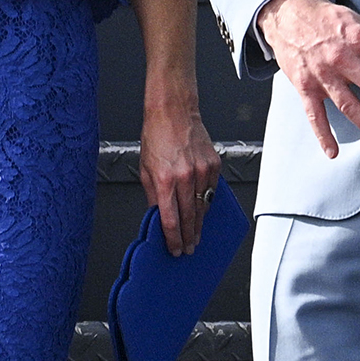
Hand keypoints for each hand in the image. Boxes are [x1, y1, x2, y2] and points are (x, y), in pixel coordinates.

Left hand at [139, 101, 222, 255]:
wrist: (173, 112)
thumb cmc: (157, 136)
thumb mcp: (145, 169)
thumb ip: (152, 195)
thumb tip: (158, 215)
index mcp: (165, 180)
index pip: (171, 220)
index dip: (173, 239)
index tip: (175, 248)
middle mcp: (185, 177)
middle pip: (190, 218)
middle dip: (189, 237)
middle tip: (188, 248)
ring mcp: (202, 171)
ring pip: (203, 207)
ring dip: (199, 224)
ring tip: (196, 235)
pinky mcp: (214, 165)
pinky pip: (212, 191)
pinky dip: (207, 203)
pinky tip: (202, 211)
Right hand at [256, 0, 359, 158]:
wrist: (286, 14)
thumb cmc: (324, 17)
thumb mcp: (353, 18)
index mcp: (356, 38)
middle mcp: (340, 58)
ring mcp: (322, 76)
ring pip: (350, 106)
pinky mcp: (306, 87)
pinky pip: (315, 116)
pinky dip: (323, 136)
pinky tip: (333, 153)